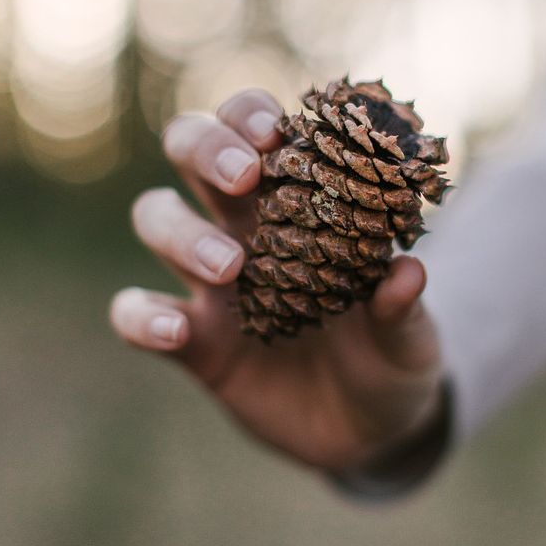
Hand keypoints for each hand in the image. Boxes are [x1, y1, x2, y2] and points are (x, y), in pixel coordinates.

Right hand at [110, 89, 442, 471]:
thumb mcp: (409, 339)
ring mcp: (209, 285)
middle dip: (204, 148)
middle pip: (190, 150)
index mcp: (299, 208)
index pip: (258, 133)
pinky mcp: (191, 343)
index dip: (253, 116)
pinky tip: (178, 331)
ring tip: (231, 267)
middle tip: (243, 180)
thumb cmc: (389, 362)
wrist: (363, 429)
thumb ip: (403, 308)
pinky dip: (142, 316)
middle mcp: (244, 230)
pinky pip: (136, 314)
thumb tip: (407, 272)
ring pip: (156, 218)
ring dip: (182, 232)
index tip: (275, 132)